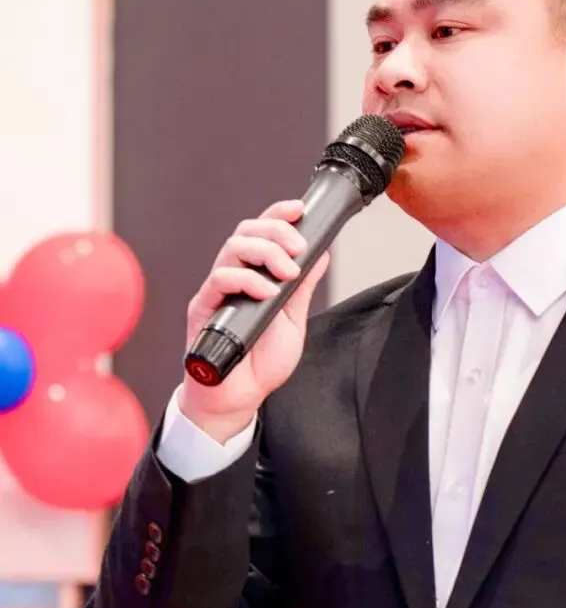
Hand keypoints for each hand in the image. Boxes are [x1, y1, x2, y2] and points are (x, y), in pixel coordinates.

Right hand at [180, 200, 328, 442]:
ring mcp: (217, 291)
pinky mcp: (203, 307)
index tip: (300, 210)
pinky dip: (246, 279)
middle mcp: (233, 277)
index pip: (262, 233)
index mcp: (254, 276)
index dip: (278, 214)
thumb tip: (320, 254)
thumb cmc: (260, 363)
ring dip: (264, 252)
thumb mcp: (292, 321)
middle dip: (276, 232)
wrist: (238, 398)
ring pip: (232, 248)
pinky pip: (219, 279)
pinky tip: (266, 292)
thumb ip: (302, 288)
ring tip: (286, 273)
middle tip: (297, 250)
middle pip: (245, 231)